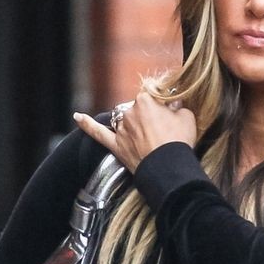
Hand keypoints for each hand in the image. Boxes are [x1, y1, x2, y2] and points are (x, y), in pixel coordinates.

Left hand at [73, 90, 197, 172]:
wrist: (168, 168)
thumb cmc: (179, 142)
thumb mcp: (186, 118)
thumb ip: (178, 107)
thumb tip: (174, 105)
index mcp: (145, 100)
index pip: (151, 95)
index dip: (161, 105)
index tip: (169, 112)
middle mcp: (130, 111)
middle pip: (137, 108)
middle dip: (149, 117)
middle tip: (163, 132)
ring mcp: (121, 129)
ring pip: (124, 120)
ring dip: (134, 126)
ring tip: (149, 138)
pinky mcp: (116, 145)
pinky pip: (98, 133)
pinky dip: (87, 125)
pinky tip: (77, 117)